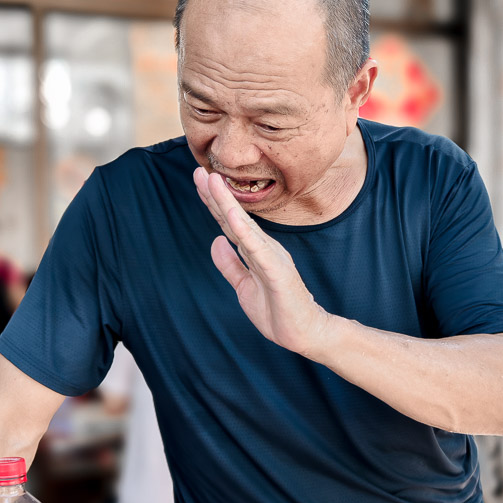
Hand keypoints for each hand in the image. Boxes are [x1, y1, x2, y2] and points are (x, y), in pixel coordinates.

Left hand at [193, 168, 329, 356]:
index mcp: (256, 250)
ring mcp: (271, 256)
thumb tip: (216, 241)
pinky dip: (243, 229)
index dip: (214, 203)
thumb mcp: (244, 286)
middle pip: (234, 217)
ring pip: (244, 225)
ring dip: (226, 202)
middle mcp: (263, 247)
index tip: (200, 181)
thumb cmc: (278, 310)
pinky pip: (256, 247)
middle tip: (198, 171)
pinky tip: (231, 213)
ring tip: (212, 181)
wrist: (304, 332)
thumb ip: (230, 264)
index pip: (230, 223)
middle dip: (215, 194)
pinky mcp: (277, 270)